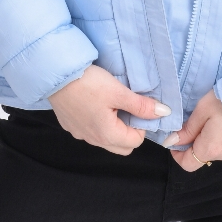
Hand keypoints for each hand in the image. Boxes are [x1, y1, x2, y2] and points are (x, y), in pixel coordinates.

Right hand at [48, 64, 170, 155]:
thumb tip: (164, 113)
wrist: (57, 75)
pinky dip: (98, 121)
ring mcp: (80, 134)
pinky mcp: (71, 125)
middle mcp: (93, 140)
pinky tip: (95, 103)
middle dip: (129, 130)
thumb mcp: (119, 92)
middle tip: (127, 107)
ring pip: (105, 139)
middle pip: (121, 145)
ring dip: (114, 126)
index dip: (142, 125)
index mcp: (107, 135)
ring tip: (112, 104)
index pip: (136, 142)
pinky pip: (90, 130)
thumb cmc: (88, 83)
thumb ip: (141, 105)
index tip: (138, 107)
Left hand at [167, 89, 221, 171]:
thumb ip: (187, 129)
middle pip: (206, 153)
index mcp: (211, 149)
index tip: (177, 139)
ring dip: (217, 137)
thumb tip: (172, 142)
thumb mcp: (203, 109)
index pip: (188, 164)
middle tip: (202, 118)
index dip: (178, 153)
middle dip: (199, 140)